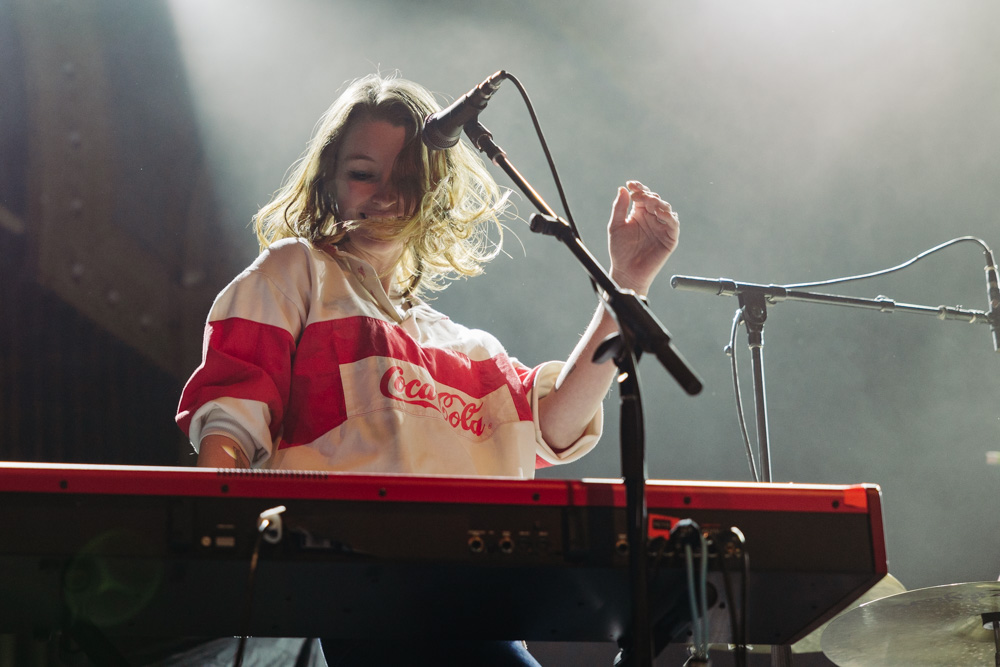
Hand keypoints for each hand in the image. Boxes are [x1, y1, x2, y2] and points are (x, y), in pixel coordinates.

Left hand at [607, 180, 679, 294]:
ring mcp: (662, 227)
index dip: (638, 188)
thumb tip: (622, 189)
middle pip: (655, 199)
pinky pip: (673, 224)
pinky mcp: (670, 238)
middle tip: (638, 196)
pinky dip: (669, 217)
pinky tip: (660, 213)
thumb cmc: (620, 250)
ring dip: (658, 203)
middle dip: (647, 195)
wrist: (627, 271)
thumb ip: (619, 208)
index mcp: (640, 212)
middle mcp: (652, 217)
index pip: (642, 195)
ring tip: (649, 202)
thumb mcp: (615, 226)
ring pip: (666, 208)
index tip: (630, 184)